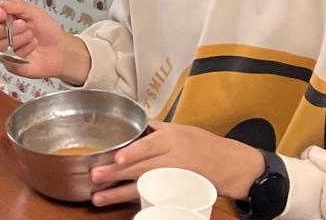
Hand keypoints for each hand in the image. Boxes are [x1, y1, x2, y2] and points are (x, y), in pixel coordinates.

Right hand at [0, 0, 88, 83]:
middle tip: (24, 25)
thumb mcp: (35, 13)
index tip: (2, 14)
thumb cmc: (48, 30)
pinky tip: (32, 47)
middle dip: (8, 28)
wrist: (61, 50)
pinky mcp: (10, 64)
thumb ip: (18, 6)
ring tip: (32, 37)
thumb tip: (2, 3)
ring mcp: (6, 50)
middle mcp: (4, 35)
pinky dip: (23, 50)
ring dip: (18, 39)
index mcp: (7, 20)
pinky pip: (8, 58)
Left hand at [88, 122, 266, 207]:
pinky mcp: (176, 194)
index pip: (151, 145)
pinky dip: (135, 202)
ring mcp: (173, 180)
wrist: (230, 166)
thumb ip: (156, 128)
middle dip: (116, 173)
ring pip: (142, 187)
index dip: (133, 152)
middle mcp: (172, 160)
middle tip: (95, 176)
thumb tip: (134, 122)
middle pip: (141, 168)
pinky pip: (152, 199)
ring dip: (119, 193)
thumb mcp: (181, 129)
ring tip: (98, 197)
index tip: (117, 157)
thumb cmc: (205, 145)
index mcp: (172, 140)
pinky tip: (119, 204)